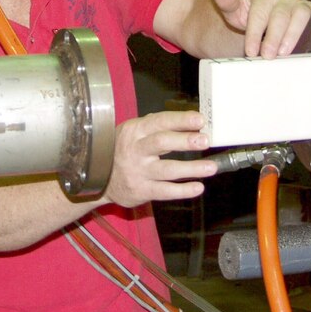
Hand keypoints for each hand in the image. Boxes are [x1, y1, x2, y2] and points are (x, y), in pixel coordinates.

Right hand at [101, 111, 216, 208]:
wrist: (99, 180)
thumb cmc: (122, 151)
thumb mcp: (133, 133)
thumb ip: (157, 127)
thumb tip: (191, 123)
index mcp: (135, 131)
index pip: (159, 121)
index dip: (180, 120)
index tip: (200, 119)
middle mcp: (135, 149)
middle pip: (162, 142)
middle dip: (185, 141)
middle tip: (205, 140)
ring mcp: (138, 171)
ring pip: (167, 169)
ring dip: (191, 168)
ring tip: (211, 167)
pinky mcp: (141, 190)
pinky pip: (165, 191)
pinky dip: (183, 190)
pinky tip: (198, 187)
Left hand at [209, 0, 310, 57]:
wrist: (254, 12)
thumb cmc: (244, 12)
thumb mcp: (231, 8)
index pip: (260, 14)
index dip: (255, 33)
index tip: (251, 51)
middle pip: (281, 16)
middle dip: (274, 37)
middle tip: (268, 56)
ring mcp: (296, 3)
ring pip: (301, 14)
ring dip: (294, 33)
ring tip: (285, 52)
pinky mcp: (308, 11)